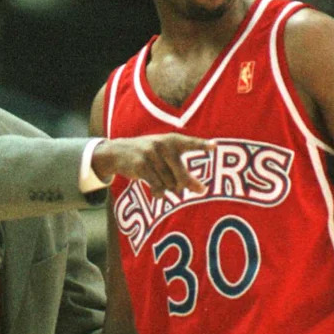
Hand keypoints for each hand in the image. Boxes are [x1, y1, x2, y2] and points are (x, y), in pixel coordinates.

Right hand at [92, 134, 211, 196]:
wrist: (118, 151)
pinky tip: (157, 193)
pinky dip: (159, 193)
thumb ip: (180, 168)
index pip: (190, 143)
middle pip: (181, 173)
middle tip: (202, 190)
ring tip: (162, 185)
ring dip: (168, 189)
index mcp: (171, 140)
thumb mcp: (164, 154)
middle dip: (190, 183)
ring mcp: (151, 155)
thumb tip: (196, 189)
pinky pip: (157, 186)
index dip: (202, 145)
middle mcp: (163, 145)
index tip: (215, 147)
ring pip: (169, 183)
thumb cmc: (149, 155)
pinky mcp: (142, 166)